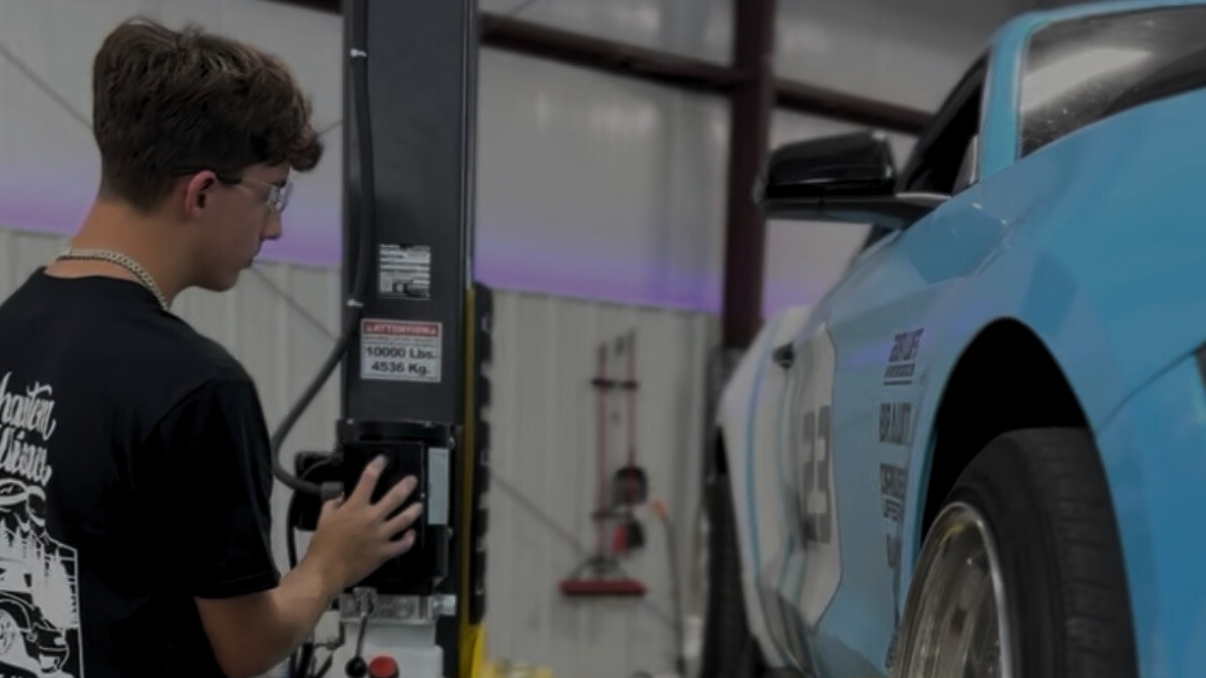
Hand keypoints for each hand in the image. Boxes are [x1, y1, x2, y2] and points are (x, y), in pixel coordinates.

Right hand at [305, 456, 423, 589]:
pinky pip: (402, 545)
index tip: (383, 460)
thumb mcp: (324, 518)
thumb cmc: (322, 545)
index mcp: (355, 507)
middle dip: (406, 486)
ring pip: (404, 519)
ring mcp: (381, 535)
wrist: (325, 570)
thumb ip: (333, 504)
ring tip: (419, 505)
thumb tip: (341, 498)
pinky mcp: (384, 552)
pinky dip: (409, 539)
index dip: (377, 466)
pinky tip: (412, 534)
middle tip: (412, 481)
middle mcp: (371, 518)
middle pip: (395, 497)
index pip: (368, 479)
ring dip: (414, 510)